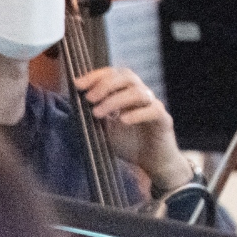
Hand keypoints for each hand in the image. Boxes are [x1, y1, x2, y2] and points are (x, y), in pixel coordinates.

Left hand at [73, 66, 193, 194]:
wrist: (153, 163)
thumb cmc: (129, 144)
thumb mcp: (104, 130)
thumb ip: (93, 116)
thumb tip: (73, 105)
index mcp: (126, 93)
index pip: (113, 74)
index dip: (96, 75)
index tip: (77, 84)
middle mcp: (141, 95)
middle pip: (127, 76)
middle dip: (105, 84)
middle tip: (89, 98)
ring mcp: (153, 106)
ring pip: (138, 92)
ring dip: (116, 100)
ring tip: (98, 113)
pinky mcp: (164, 120)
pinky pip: (153, 110)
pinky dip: (137, 113)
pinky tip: (123, 120)